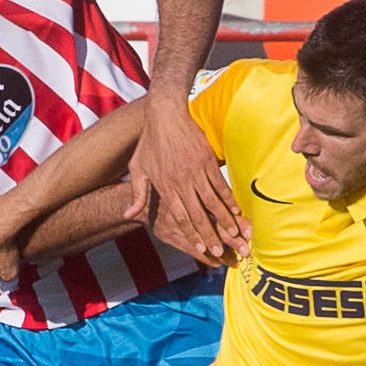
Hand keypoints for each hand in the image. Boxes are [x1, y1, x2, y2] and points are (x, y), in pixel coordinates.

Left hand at [125, 83, 248, 260]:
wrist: (166, 113)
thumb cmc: (149, 141)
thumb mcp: (137, 168)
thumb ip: (137, 193)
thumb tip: (128, 214)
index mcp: (165, 186)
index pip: (180, 216)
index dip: (191, 234)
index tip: (200, 249)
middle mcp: (182, 181)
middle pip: (199, 214)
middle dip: (210, 234)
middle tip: (220, 252)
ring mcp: (196, 170)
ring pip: (213, 201)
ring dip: (225, 220)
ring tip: (234, 235)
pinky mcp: (208, 160)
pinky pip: (221, 184)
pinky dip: (230, 198)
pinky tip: (237, 210)